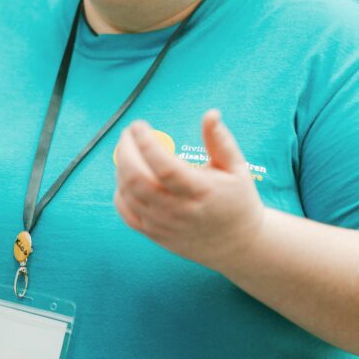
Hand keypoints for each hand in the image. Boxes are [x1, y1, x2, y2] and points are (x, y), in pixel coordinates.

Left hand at [113, 110, 264, 271]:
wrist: (237, 246)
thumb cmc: (238, 201)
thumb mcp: (237, 169)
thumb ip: (220, 141)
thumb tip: (210, 113)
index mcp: (202, 192)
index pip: (165, 167)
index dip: (146, 143)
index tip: (139, 125)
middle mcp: (179, 211)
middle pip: (138, 180)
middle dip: (125, 151)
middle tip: (127, 133)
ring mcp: (164, 225)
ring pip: (128, 194)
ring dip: (121, 167)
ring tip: (128, 150)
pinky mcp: (154, 235)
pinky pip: (126, 212)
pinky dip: (120, 191)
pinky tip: (127, 177)